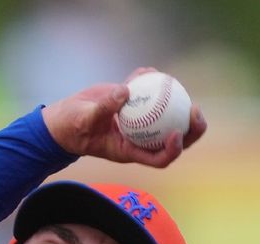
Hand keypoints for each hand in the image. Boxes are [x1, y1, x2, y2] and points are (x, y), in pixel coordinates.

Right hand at [41, 67, 206, 168]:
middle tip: (195, 111)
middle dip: (190, 129)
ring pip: (167, 116)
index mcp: (130, 150)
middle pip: (173, 139)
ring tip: (177, 86)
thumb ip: (103, 108)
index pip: (158, 158)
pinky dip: (150, 81)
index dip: (173, 149)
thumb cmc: (70, 127)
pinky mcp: (133, 104)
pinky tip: (146, 70)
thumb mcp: (82, 120)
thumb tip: (126, 91)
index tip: (175, 133)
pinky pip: (149, 94)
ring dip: (177, 103)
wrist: (64, 118)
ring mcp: (139, 121)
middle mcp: (139, 138)